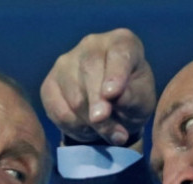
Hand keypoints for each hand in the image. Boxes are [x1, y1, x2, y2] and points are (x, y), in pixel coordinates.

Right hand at [41, 28, 155, 148]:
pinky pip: (58, 110)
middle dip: (97, 102)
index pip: (118, 54)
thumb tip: (116, 97)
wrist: (113, 108)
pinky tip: (89, 129)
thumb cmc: (132, 98)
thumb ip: (133, 97)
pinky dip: (75, 127)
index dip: (114, 74)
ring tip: (107, 131)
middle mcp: (91, 45)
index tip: (112, 94)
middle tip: (107, 124)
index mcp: (121, 42)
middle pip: (89, 71)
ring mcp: (66, 62)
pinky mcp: (49, 84)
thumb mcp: (142, 100)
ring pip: (73, 96)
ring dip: (90, 122)